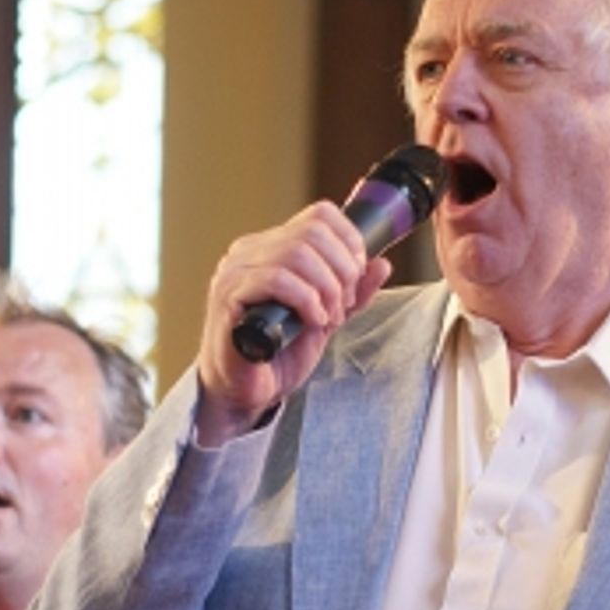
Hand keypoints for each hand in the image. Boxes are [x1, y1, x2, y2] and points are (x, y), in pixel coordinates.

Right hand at [195, 202, 391, 444]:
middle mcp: (249, 251)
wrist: (243, 394)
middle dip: (342, 270)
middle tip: (342, 305)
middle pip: (313, 232)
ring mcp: (236, 271)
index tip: (356, 278)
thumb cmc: (277, 356)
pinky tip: (311, 322)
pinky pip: (276, 279)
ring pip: (297, 253)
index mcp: (271, 247)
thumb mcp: (326, 318)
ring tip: (327, 318)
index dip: (350, 243)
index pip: (320, 215)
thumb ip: (352, 292)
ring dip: (326, 289)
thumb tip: (381, 264)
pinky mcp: (228, 296)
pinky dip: (306, 300)